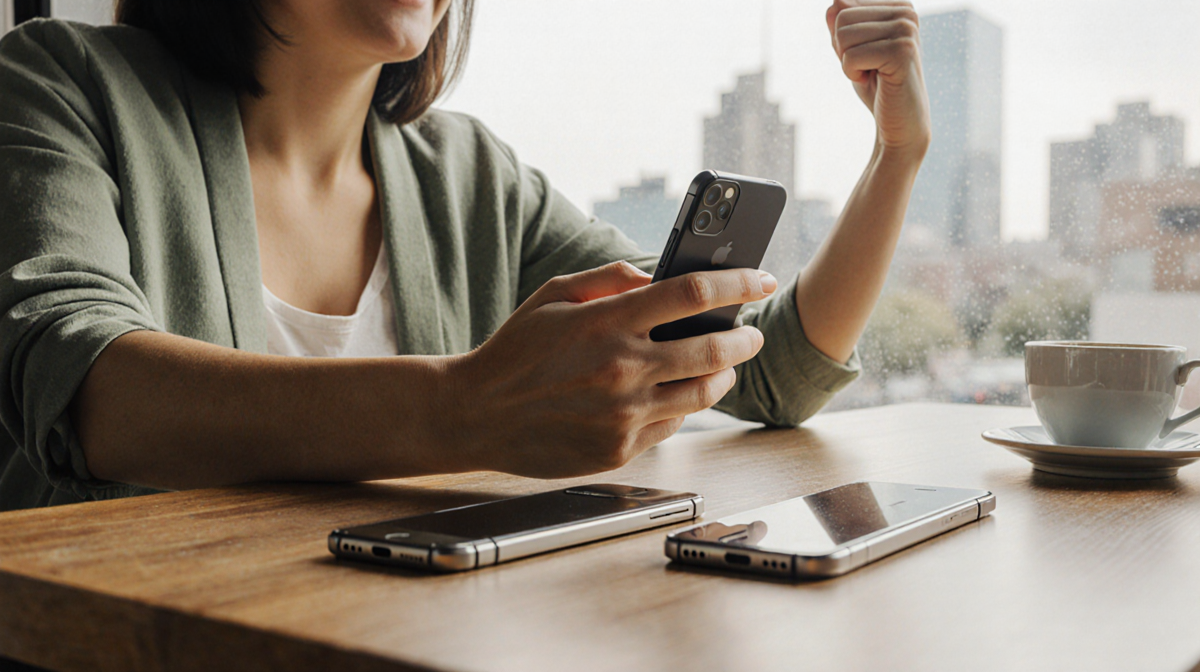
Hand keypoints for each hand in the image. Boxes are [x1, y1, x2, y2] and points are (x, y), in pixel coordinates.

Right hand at [445, 261, 774, 478]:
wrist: (476, 414)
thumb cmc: (515, 350)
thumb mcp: (553, 294)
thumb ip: (609, 277)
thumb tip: (656, 276)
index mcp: (607, 322)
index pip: (693, 295)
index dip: (738, 284)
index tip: (761, 280)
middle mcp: (622, 368)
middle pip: (714, 348)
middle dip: (745, 337)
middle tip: (752, 333)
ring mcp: (623, 414)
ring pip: (703, 393)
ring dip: (724, 375)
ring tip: (724, 365)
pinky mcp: (619, 448)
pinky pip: (671, 424)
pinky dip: (682, 405)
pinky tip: (675, 393)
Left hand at [826, 0, 930, 155]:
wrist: (900, 122)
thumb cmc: (876, 86)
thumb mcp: (852, 51)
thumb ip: (842, 26)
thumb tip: (833, 3)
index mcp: (897, 6)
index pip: (842, 5)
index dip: (842, 37)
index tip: (865, 55)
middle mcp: (906, 11)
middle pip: (841, 17)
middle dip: (843, 49)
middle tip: (866, 67)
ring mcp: (906, 29)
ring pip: (843, 36)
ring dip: (848, 63)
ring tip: (871, 73)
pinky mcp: (902, 51)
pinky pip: (850, 56)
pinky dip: (852, 74)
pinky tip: (875, 80)